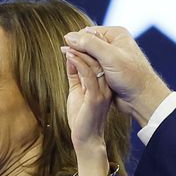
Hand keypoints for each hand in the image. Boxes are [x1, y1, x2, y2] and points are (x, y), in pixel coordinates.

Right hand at [61, 26, 170, 124]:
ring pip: (87, 57)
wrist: (142, 98)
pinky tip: (83, 78)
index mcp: (115, 34)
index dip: (77, 42)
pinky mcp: (107, 70)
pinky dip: (86, 72)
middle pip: (86, 45)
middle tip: (73, 62)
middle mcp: (112, 43)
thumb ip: (89, 44)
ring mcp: (110, 57)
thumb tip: (68, 36)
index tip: (69, 53)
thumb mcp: (109, 56)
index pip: (87, 33)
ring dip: (82, 64)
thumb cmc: (131, 76)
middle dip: (79, 54)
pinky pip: (91, 68)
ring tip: (80, 71)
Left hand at [63, 45, 112, 160]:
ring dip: (80, 51)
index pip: (100, 60)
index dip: (89, 47)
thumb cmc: (81, 117)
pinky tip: (70, 55)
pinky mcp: (96, 98)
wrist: (86, 140)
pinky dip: (79, 63)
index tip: (76, 36)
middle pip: (99, 59)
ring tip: (68, 43)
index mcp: (105, 83)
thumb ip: (75, 75)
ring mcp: (103, 92)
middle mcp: (107, 86)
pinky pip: (89, 76)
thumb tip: (70, 57)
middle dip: (85, 45)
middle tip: (71, 35)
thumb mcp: (77, 91)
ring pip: (95, 65)